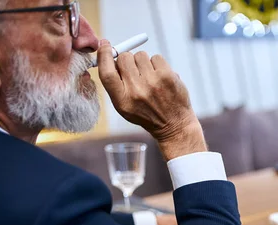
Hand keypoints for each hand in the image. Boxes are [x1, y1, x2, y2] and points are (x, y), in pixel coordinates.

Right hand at [97, 40, 206, 160]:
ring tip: (149, 78)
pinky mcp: (167, 76)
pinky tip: (160, 78)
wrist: (174, 124)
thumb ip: (115, 83)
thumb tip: (109, 54)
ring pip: (140, 55)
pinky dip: (157, 64)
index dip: (104, 56)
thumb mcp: (124, 106)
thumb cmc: (147, 113)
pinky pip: (156, 57)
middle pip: (123, 58)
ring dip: (143, 63)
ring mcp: (153, 83)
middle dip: (127, 60)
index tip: (104, 45)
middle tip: (134, 71)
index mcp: (122, 101)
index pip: (106, 73)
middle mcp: (136, 92)